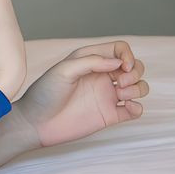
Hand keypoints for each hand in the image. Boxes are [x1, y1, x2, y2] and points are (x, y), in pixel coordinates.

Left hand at [13, 41, 149, 147]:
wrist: (35, 123)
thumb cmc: (44, 94)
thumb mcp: (63, 70)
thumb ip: (90, 62)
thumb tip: (119, 62)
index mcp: (90, 62)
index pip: (119, 50)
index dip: (127, 55)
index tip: (123, 67)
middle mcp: (101, 77)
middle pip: (134, 67)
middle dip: (136, 72)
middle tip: (119, 83)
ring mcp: (107, 96)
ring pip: (139, 87)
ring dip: (138, 88)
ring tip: (120, 95)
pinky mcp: (110, 115)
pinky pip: (135, 110)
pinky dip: (138, 108)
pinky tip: (126, 108)